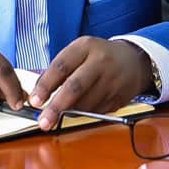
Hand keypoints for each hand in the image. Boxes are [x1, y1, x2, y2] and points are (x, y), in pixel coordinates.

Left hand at [28, 37, 152, 129]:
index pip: (61, 66)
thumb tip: (38, 94)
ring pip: (85, 104)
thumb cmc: (98, 56)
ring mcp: (112, 80)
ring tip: (56, 118)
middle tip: (43, 121)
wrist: (133, 60)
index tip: (34, 101)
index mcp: (86, 46)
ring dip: (68, 114)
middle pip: (75, 87)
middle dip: (57, 107)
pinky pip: (96, 111)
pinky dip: (83, 115)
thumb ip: (60, 69)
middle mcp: (100, 62)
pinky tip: (78, 112)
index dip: (45, 85)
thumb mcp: (80, 52)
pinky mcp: (119, 97)